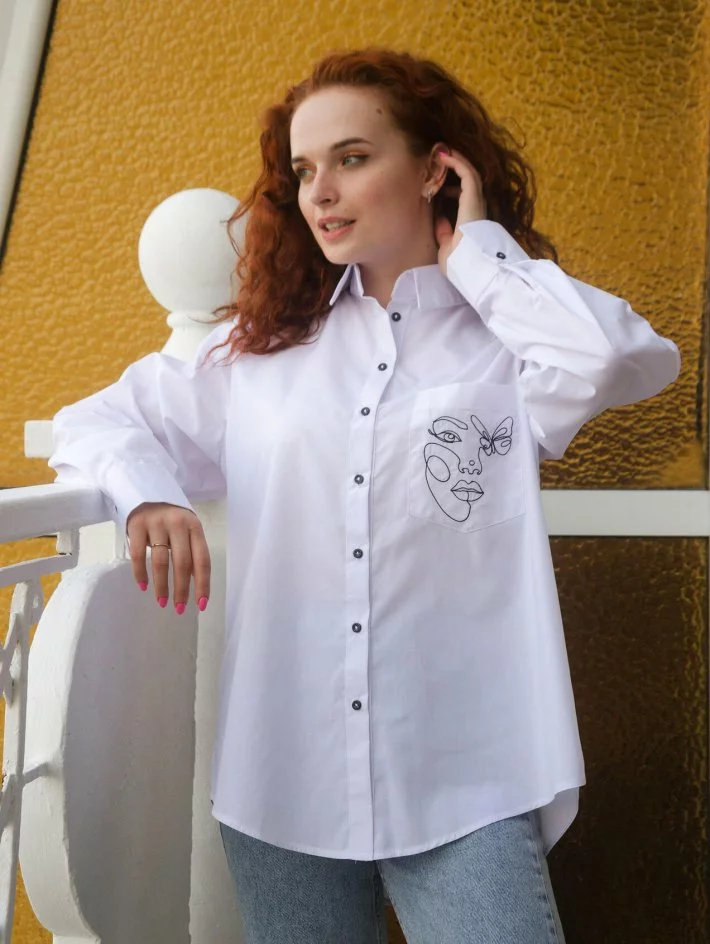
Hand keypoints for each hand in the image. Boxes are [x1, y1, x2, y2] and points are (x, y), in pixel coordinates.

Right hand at [127, 502, 210, 613]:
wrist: (146, 495)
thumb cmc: (171, 521)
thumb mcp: (186, 532)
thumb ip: (192, 553)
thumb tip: (197, 586)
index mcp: (195, 527)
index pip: (202, 559)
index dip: (203, 584)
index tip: (201, 604)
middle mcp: (178, 523)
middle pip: (182, 562)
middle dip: (182, 589)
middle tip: (179, 608)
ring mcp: (156, 523)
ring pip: (160, 561)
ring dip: (161, 585)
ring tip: (162, 601)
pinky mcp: (136, 525)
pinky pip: (137, 555)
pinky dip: (140, 573)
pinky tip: (144, 586)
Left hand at [434, 148, 486, 274]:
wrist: (466, 263)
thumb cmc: (458, 261)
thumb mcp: (447, 245)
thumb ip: (444, 232)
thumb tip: (440, 220)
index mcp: (471, 220)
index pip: (464, 199)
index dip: (452, 189)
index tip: (439, 186)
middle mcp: (477, 207)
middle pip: (469, 181)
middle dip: (456, 168)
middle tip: (441, 159)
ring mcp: (477, 200)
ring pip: (470, 173)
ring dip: (456, 161)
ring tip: (441, 152)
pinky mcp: (474, 195)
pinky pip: (466, 172)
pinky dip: (455, 162)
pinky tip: (442, 156)